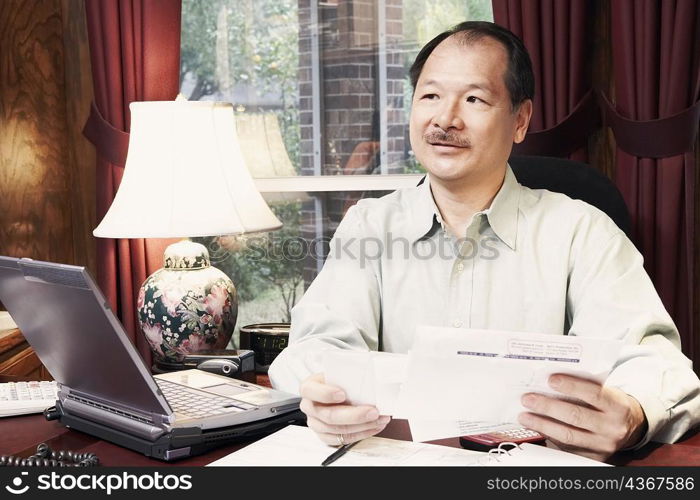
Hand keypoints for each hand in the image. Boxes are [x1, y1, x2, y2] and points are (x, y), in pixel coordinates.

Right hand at [299, 373, 390, 445]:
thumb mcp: (337, 372)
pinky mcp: (325, 435)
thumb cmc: (336, 380)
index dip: (326, 394)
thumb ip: (347, 374)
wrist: (332, 391)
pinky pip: (343, 439)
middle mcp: (309, 407)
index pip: (310, 391)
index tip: (342, 394)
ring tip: (380, 419)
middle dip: (354, 415)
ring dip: (362, 426)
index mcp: (309, 387)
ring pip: (338, 430)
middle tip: (373, 411)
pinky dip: (361, 434)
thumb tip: (371, 374)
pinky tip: (374, 426)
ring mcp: (316, 423)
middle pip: (328, 415)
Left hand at [518, 374, 646, 460]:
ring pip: (568, 436)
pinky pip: (567, 448)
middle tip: (528, 399)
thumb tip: (550, 379)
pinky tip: (536, 428)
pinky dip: (549, 437)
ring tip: (525, 416)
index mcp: (617, 406)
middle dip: (548, 406)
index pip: (593, 394)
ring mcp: (603, 445)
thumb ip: (585, 385)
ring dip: (542, 425)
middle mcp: (612, 427)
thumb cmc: (610, 403)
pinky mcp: (593, 456)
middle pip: (576, 416)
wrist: (629, 426)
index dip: (571, 386)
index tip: (550, 380)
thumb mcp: (606, 391)